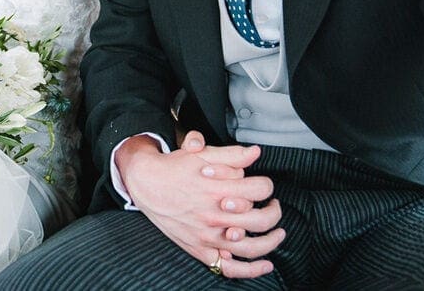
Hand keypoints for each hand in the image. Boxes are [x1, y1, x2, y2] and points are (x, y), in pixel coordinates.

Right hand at [116, 131, 283, 278]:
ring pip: (251, 247)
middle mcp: (215, 215)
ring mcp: (208, 235)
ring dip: (271, 241)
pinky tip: (265, 264)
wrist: (146, 183)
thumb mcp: (202, 154)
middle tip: (272, 205)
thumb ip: (232, 154)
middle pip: (261, 219)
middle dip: (274, 211)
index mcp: (218, 189)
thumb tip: (255, 152)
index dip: (267, 186)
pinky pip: (230, 268)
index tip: (264, 186)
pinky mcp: (200, 249)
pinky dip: (250, 270)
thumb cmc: (174, 168)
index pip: (260, 190)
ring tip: (277, 233)